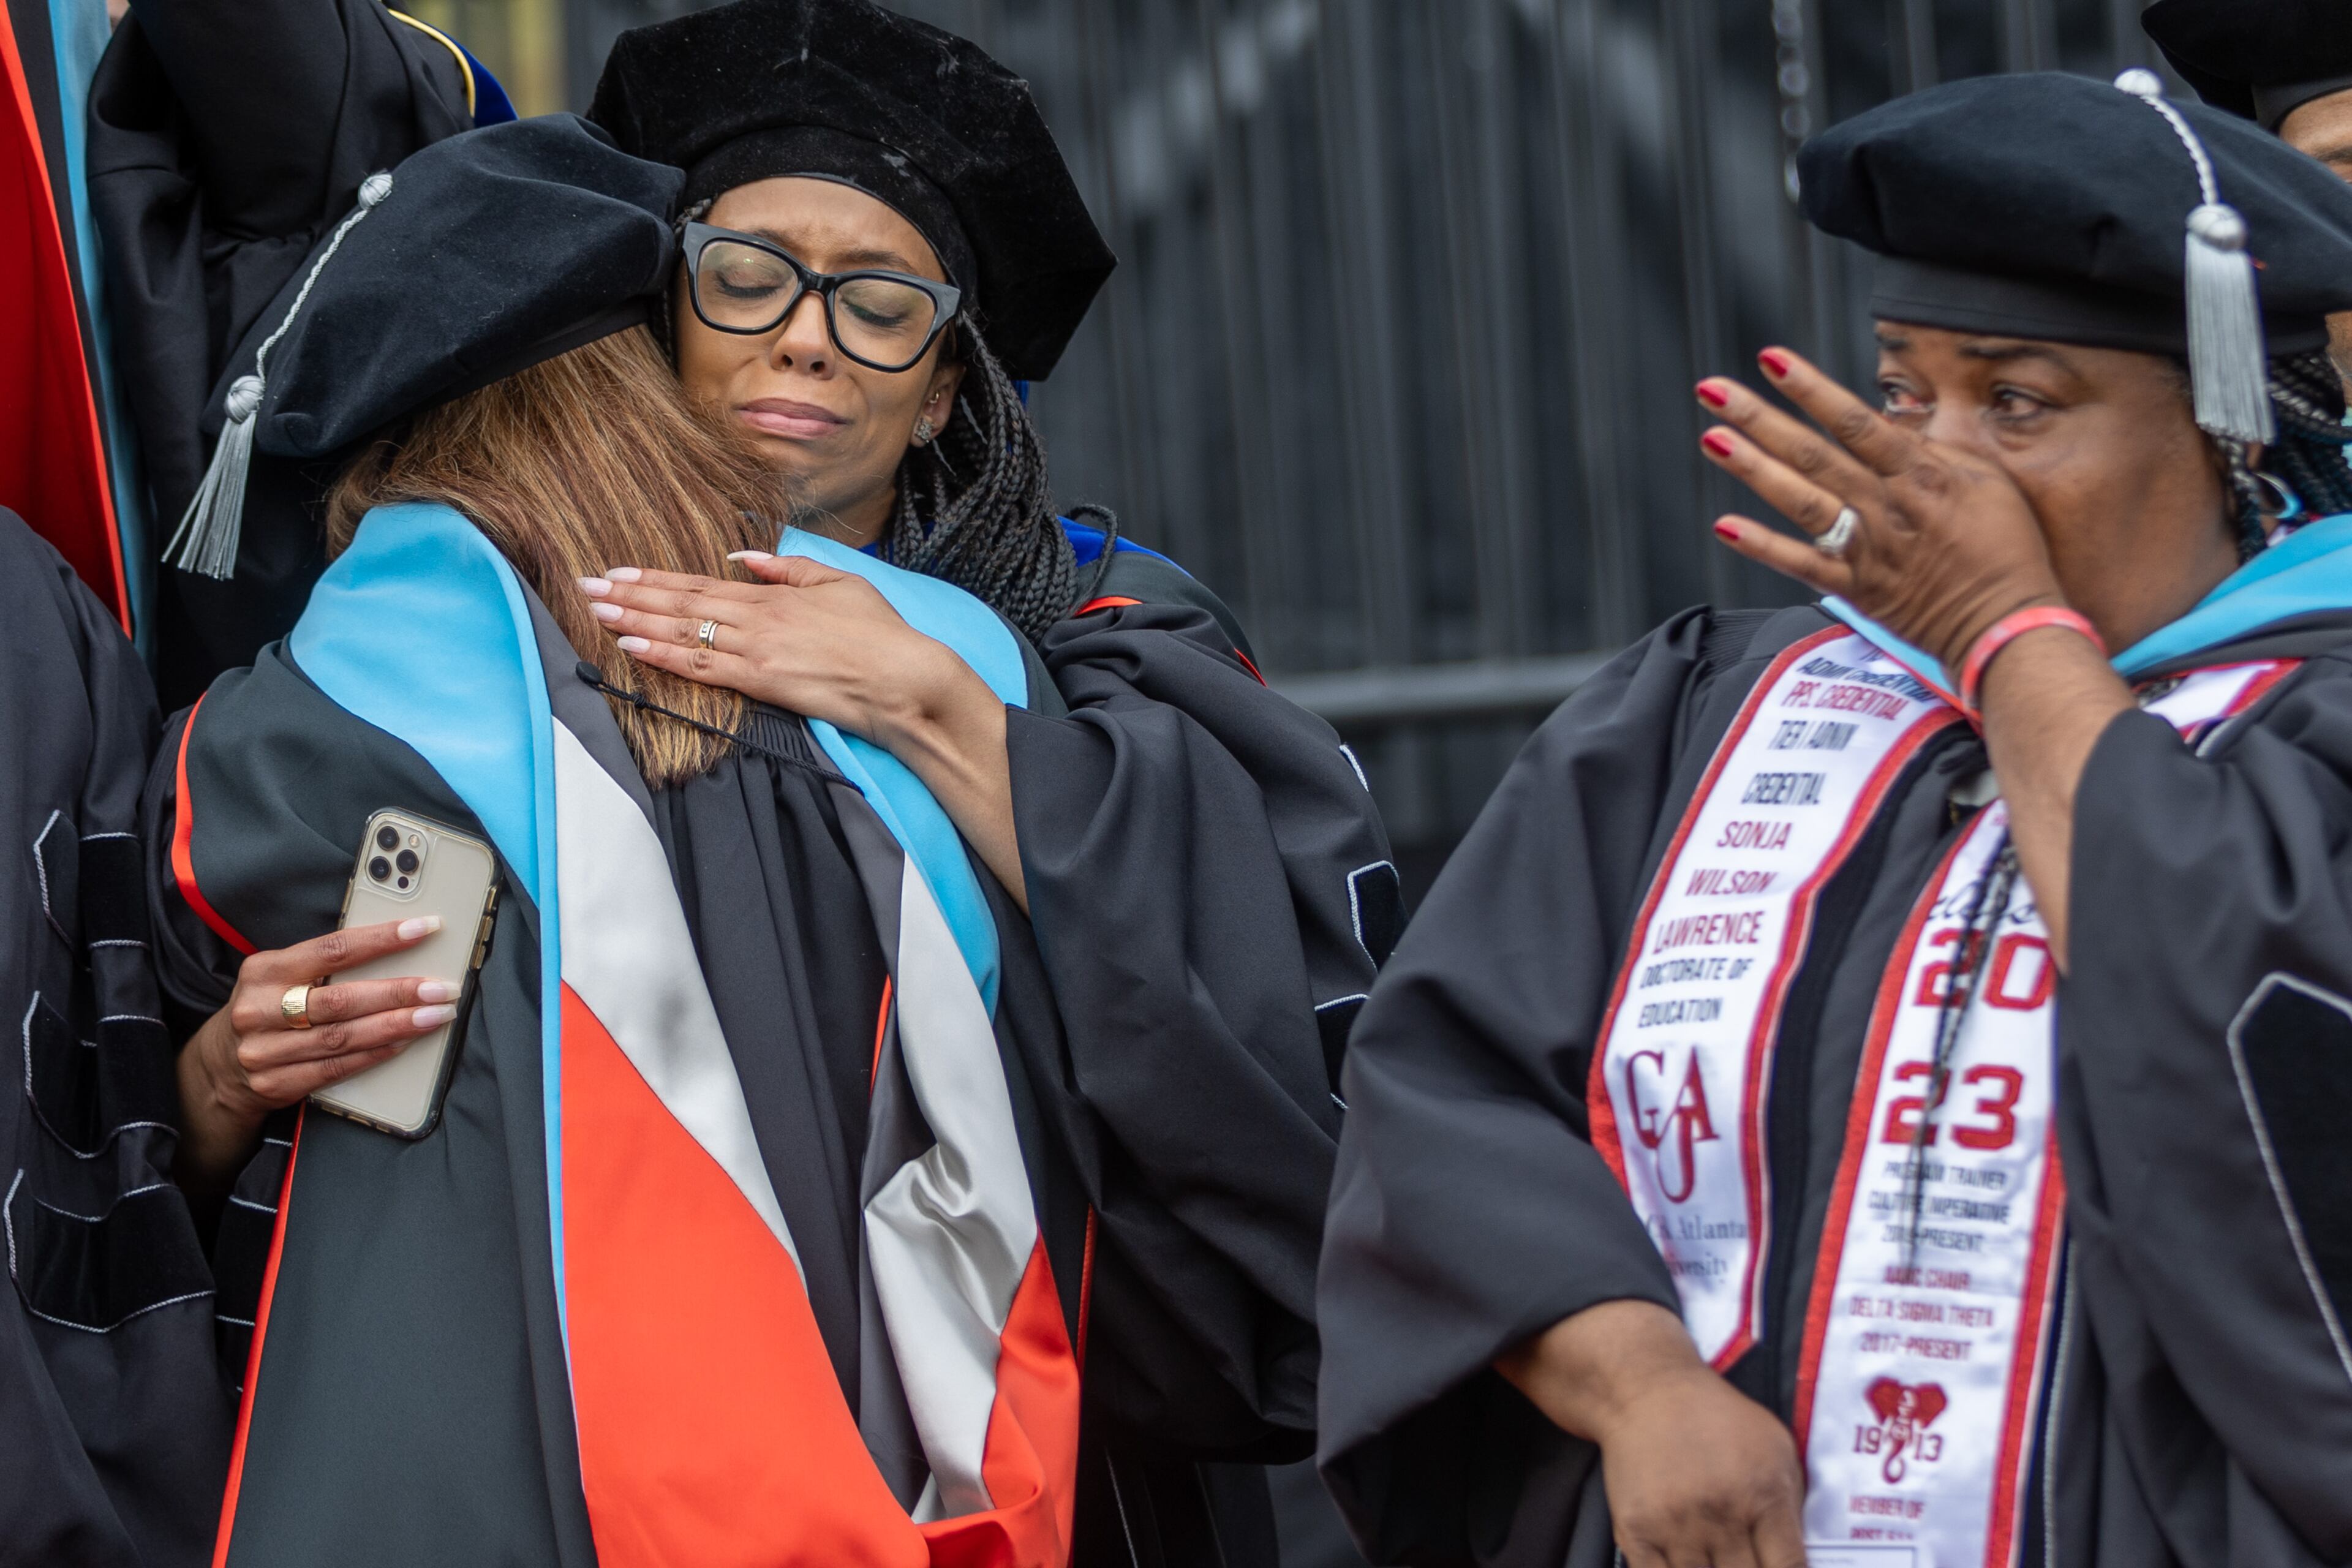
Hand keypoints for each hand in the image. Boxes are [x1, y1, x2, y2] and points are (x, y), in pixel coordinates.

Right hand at [176, 917, 452, 1191]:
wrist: (218, 1065)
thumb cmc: (267, 1007)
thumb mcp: (280, 975)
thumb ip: (324, 963)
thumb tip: (396, 944)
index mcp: (264, 970)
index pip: (332, 949)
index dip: (382, 939)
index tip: (424, 928)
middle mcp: (260, 1010)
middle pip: (341, 999)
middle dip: (399, 992)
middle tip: (442, 987)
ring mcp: (265, 1051)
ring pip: (342, 1037)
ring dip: (397, 1026)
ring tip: (436, 1016)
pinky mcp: (275, 1084)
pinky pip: (336, 1069)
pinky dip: (375, 1054)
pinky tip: (405, 1043)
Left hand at [577, 553, 1030, 908]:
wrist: (904, 680)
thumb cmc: (880, 634)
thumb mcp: (840, 582)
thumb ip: (788, 569)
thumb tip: (744, 558)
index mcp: (774, 595)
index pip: (701, 582)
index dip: (654, 577)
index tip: (617, 571)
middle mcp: (757, 619)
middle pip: (681, 604)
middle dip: (629, 595)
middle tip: (584, 587)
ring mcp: (757, 651)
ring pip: (683, 632)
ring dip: (635, 622)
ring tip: (596, 614)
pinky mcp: (763, 683)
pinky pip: (703, 668)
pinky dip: (664, 656)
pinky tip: (633, 647)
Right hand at [1497, 1300, 1805, 1567]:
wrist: (1646, 1391)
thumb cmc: (1717, 1418)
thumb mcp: (1776, 1447)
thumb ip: (1792, 1505)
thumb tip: (1802, 1559)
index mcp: (1763, 1495)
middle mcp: (1721, 1515)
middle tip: (1744, 1562)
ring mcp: (1676, 1526)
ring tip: (1718, 1561)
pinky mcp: (1636, 1531)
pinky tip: (1685, 1564)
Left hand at [1697, 347, 2065, 671]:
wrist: (2009, 625)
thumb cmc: (2007, 549)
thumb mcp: (1986, 482)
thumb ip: (1933, 450)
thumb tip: (1890, 424)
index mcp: (1920, 473)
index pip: (1854, 421)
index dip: (1810, 388)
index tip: (1771, 359)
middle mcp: (1887, 506)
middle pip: (1813, 454)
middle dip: (1759, 418)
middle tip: (1712, 389)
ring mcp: (1868, 549)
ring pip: (1801, 500)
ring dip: (1753, 468)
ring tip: (1712, 438)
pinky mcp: (1857, 589)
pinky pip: (1802, 565)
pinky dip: (1763, 546)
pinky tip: (1724, 525)